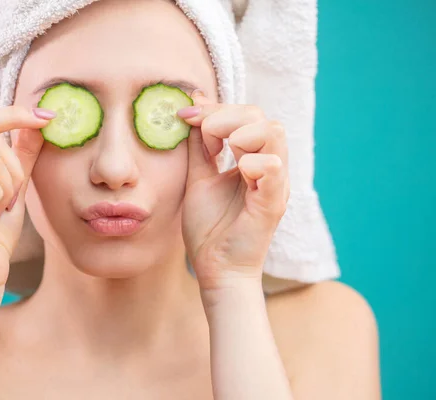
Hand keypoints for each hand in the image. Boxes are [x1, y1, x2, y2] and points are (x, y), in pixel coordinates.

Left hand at [179, 92, 289, 290]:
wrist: (215, 268)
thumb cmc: (210, 227)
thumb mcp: (198, 177)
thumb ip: (198, 145)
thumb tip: (195, 105)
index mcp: (254, 159)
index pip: (247, 115)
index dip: (216, 108)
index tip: (185, 114)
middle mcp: (269, 168)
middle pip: (261, 117)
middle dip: (225, 116)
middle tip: (201, 134)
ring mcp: (274, 184)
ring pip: (273, 133)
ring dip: (240, 134)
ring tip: (219, 154)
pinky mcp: (272, 203)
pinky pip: (272, 167)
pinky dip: (250, 162)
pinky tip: (234, 172)